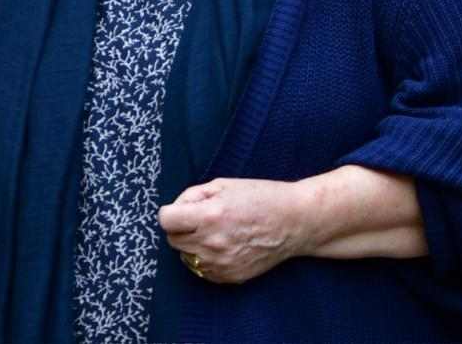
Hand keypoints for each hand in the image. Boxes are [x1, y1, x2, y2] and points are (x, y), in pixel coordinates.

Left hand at [157, 178, 304, 284]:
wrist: (295, 222)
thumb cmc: (261, 197)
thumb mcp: (223, 185)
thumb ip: (193, 195)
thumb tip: (175, 209)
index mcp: (210, 216)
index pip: (166, 221)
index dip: (171, 212)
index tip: (181, 210)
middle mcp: (212, 243)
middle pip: (173, 240)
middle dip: (181, 227)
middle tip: (201, 218)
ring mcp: (221, 264)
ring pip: (186, 257)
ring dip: (193, 244)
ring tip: (215, 232)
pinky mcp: (229, 277)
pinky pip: (202, 270)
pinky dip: (206, 259)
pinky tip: (223, 246)